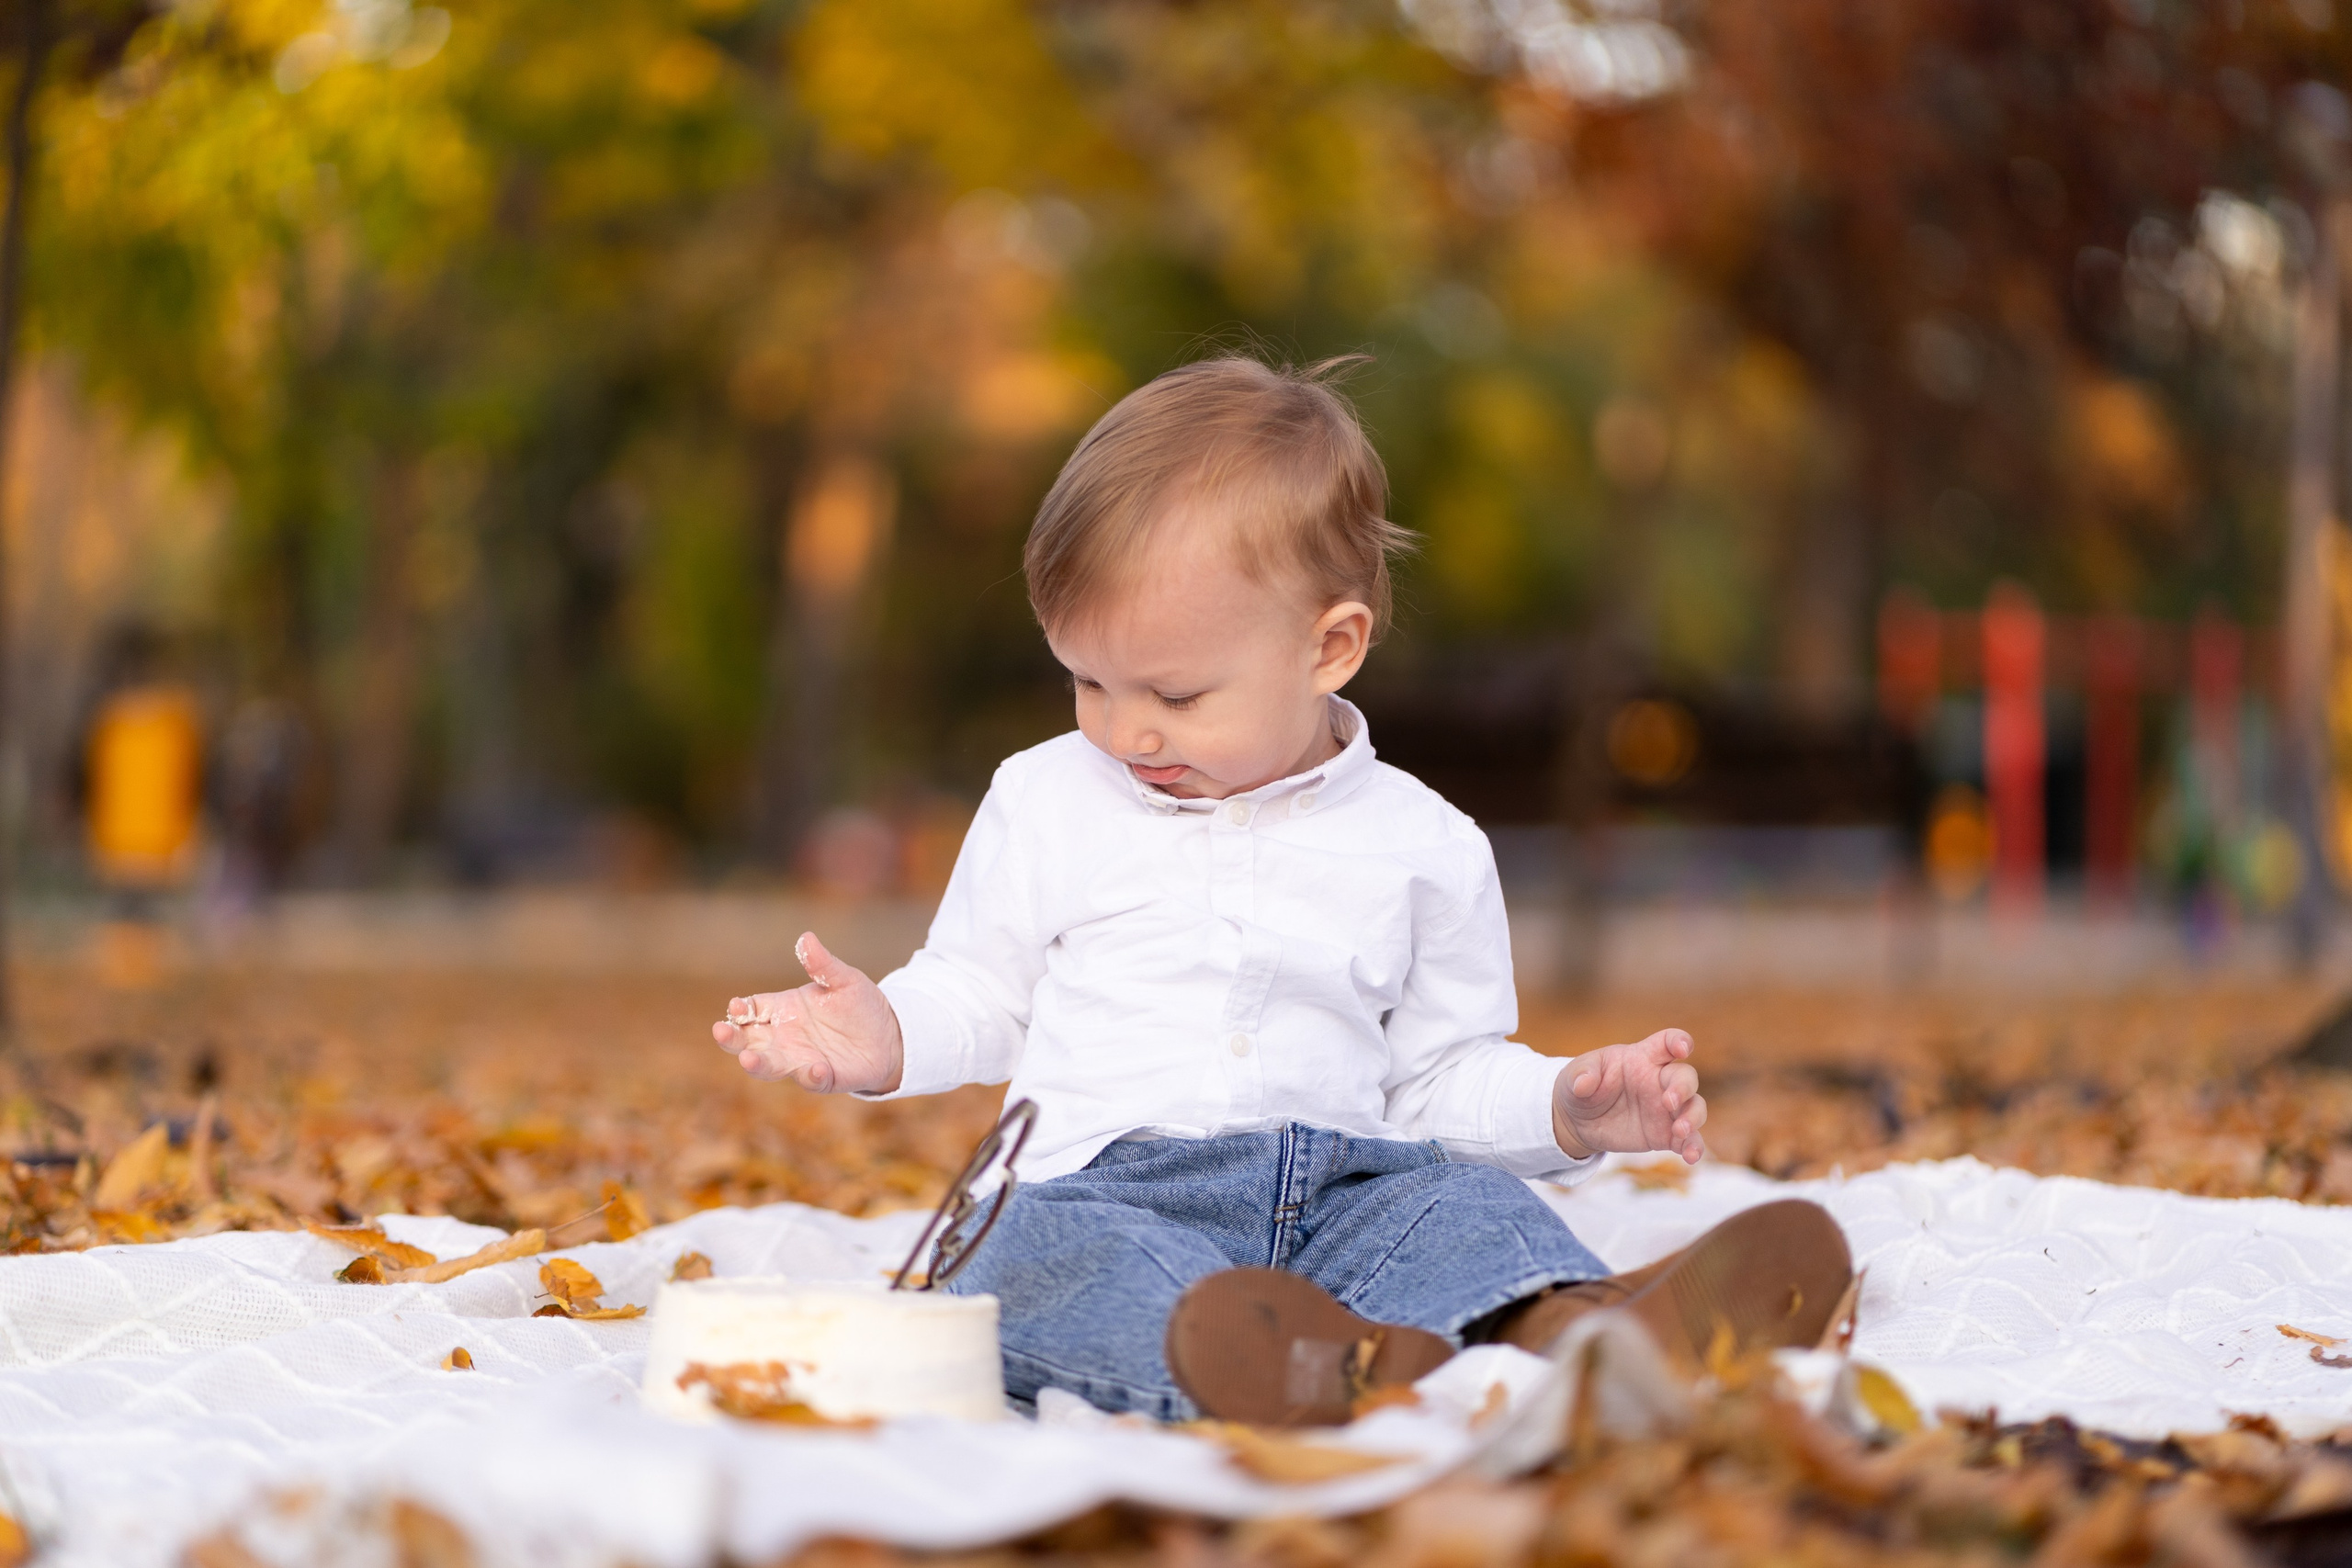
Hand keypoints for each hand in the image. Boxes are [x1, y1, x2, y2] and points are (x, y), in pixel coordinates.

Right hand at [711, 932, 904, 1094]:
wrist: (890, 1035)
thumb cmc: (859, 1005)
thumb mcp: (843, 979)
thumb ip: (823, 964)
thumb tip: (806, 938)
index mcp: (783, 1010)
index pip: (751, 1010)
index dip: (740, 1009)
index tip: (736, 1006)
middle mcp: (784, 1038)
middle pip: (748, 1041)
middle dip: (732, 1039)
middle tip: (721, 1032)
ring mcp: (801, 1060)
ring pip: (771, 1066)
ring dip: (759, 1064)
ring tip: (749, 1060)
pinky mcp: (824, 1078)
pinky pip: (812, 1081)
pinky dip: (811, 1076)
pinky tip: (816, 1068)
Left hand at [1551, 1029, 1706, 1164]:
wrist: (1578, 1121)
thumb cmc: (1580, 1087)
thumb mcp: (1573, 1076)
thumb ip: (1581, 1075)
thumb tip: (1583, 1084)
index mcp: (1641, 1058)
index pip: (1667, 1042)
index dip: (1679, 1041)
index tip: (1683, 1049)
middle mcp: (1659, 1081)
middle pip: (1686, 1077)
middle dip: (1683, 1088)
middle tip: (1668, 1102)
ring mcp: (1666, 1109)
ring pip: (1695, 1107)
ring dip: (1693, 1117)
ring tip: (1680, 1131)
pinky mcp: (1665, 1135)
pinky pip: (1688, 1140)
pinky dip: (1693, 1147)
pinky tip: (1690, 1156)